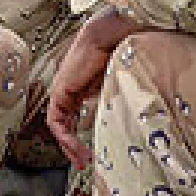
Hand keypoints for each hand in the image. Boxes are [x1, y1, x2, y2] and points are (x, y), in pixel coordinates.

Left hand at [46, 7, 141, 169]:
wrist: (113, 33)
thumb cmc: (123, 49)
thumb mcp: (121, 81)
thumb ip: (120, 97)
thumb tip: (138, 116)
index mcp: (86, 85)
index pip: (78, 114)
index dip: (82, 133)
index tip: (93, 150)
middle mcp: (73, 88)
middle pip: (67, 122)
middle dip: (74, 145)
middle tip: (85, 162)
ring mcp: (64, 90)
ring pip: (60, 125)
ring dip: (69, 145)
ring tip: (82, 160)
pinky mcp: (60, 91)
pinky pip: (57, 121)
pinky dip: (65, 136)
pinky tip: (77, 147)